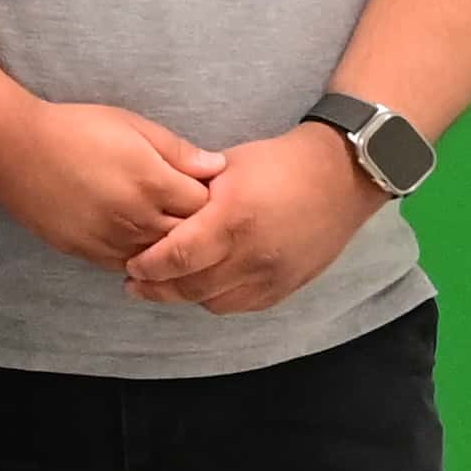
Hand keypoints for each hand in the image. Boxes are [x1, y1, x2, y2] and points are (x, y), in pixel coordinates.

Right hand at [0, 98, 228, 269]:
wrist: (12, 147)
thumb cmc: (73, 128)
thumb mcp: (131, 125)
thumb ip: (177, 150)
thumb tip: (217, 167)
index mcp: (152, 182)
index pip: (207, 205)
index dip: (209, 196)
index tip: (201, 188)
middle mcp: (136, 217)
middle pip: (187, 236)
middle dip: (193, 225)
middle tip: (184, 209)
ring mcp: (109, 239)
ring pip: (158, 257)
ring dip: (164, 244)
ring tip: (157, 223)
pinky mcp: (85, 251)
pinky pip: (125, 264)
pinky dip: (136, 255)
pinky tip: (132, 237)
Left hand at [120, 124, 382, 314]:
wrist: (340, 178)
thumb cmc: (276, 164)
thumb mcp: (223, 168)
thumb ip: (187, 195)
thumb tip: (149, 212)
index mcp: (233, 219)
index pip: (178, 256)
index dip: (148, 266)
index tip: (130, 264)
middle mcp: (254, 254)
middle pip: (191, 287)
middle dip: (157, 288)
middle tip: (135, 282)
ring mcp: (273, 274)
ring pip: (214, 302)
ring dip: (186, 296)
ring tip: (167, 283)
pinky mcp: (287, 286)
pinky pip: (242, 305)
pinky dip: (217, 298)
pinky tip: (205, 284)